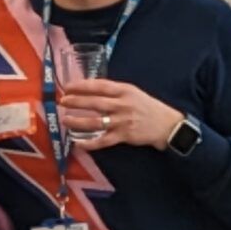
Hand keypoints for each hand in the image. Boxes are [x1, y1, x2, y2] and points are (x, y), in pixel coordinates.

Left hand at [58, 76, 182, 151]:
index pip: (99, 86)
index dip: (81, 86)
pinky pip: (103, 141)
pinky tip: (78, 143)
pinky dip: (89, 143)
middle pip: (94, 102)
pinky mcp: (123, 136)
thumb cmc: (149, 107)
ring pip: (95, 122)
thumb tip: (92, 90)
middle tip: (63, 101)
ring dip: (78, 121)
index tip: (68, 87)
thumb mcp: (134, 92)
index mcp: (124, 91)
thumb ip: (115, 91)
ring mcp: (122, 121)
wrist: (167, 125)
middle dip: (76, 101)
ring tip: (66, 120)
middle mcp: (122, 105)